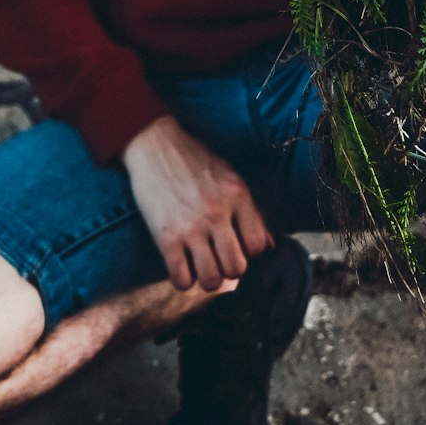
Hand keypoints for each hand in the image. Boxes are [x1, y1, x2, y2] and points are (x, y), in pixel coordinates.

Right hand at [121, 115, 273, 292]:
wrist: (155, 144)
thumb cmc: (195, 161)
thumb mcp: (230, 178)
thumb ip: (251, 212)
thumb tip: (270, 246)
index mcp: (237, 195)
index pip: (258, 245)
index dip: (248, 250)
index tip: (235, 244)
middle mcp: (217, 212)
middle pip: (236, 268)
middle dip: (229, 269)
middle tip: (218, 258)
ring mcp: (191, 226)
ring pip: (211, 279)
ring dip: (207, 278)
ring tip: (201, 265)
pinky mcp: (166, 236)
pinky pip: (181, 280)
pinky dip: (183, 280)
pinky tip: (181, 265)